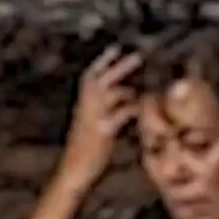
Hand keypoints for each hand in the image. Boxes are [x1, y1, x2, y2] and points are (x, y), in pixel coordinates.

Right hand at [53, 46, 141, 194]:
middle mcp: (86, 107)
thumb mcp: (93, 125)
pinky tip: (144, 110)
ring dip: (129, 89)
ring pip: (110, 94)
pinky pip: (119, 114)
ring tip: (145, 90)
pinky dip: (132, 109)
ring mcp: (93, 118)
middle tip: (138, 55)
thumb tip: (122, 99)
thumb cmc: (87, 150)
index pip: (90, 76)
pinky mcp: (102, 131)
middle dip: (119, 66)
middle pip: (101, 79)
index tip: (115, 47)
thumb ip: (105, 111)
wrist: (73, 171)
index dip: (102, 62)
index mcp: (84, 104)